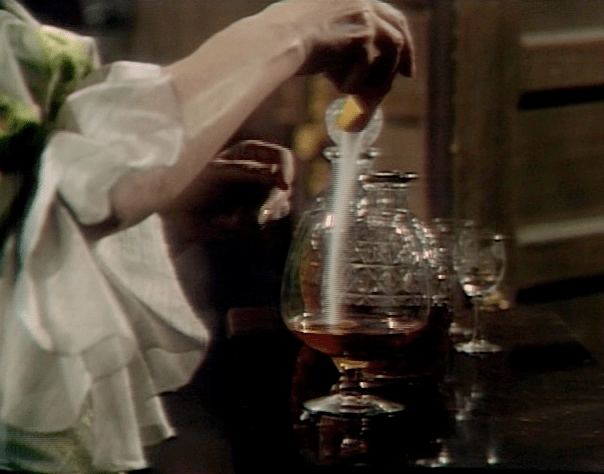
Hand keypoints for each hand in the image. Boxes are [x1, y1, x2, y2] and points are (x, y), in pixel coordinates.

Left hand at [163, 140, 294, 240]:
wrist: (174, 213)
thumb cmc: (191, 183)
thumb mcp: (217, 171)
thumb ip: (247, 171)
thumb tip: (275, 174)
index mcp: (252, 155)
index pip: (282, 158)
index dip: (287, 170)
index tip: (283, 187)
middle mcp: (259, 175)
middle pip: (285, 186)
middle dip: (274, 202)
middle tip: (263, 214)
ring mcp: (258, 197)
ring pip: (279, 208)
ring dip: (258, 214)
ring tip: (234, 217)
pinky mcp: (252, 218)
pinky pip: (260, 224)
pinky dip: (244, 224)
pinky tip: (224, 221)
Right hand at [260, 0, 413, 110]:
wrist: (275, 40)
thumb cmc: (284, 40)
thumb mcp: (318, 34)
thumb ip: (341, 45)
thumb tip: (356, 71)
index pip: (388, 16)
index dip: (401, 40)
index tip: (404, 64)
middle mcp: (361, 1)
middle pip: (397, 31)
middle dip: (405, 58)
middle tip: (407, 78)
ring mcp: (364, 15)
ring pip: (390, 54)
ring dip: (378, 80)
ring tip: (358, 98)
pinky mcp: (362, 34)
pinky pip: (370, 69)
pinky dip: (357, 84)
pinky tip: (336, 87)